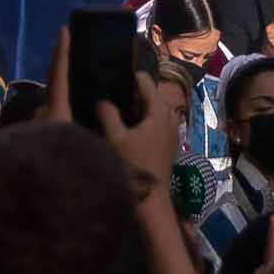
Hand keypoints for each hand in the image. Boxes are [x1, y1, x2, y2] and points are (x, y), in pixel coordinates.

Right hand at [62, 26, 181, 187]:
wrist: (151, 200)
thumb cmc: (134, 165)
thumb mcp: (115, 137)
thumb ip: (107, 113)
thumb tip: (102, 100)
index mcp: (158, 111)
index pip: (145, 81)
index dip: (129, 75)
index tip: (111, 73)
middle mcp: (169, 117)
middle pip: (151, 94)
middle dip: (132, 91)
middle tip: (110, 91)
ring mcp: (170, 131)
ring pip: (153, 109)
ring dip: (137, 106)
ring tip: (114, 108)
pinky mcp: (167, 144)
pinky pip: (155, 122)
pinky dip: (142, 119)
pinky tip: (125, 127)